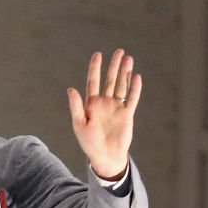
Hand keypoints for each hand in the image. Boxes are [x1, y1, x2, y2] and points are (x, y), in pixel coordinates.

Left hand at [66, 49, 142, 179]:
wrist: (105, 156)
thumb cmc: (89, 143)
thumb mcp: (79, 124)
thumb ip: (76, 106)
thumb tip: (70, 89)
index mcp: (91, 104)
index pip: (93, 81)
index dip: (95, 68)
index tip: (98, 55)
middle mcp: (104, 103)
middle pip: (109, 80)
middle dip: (113, 66)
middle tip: (119, 51)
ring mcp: (116, 107)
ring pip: (121, 86)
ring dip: (124, 73)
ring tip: (128, 59)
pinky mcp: (127, 114)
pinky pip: (132, 98)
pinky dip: (135, 88)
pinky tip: (136, 77)